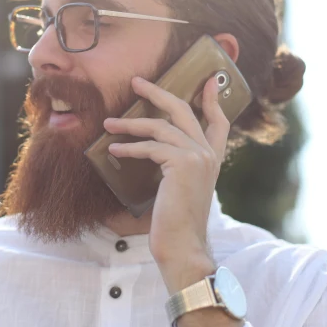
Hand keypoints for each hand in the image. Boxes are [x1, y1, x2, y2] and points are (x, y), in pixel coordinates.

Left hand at [103, 75, 230, 292]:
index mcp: (211, 159)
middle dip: (158, 92)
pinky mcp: (182, 163)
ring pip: (160, 126)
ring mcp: (197, 156)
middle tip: (136, 82)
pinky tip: (114, 149)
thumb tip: (149, 149)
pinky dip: (129, 147)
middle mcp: (207, 154)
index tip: (208, 81)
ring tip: (108, 123)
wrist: (182, 245)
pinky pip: (150, 146)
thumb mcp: (179, 189)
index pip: (219, 122)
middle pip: (184, 110)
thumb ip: (174, 166)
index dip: (213, 100)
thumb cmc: (175, 223)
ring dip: (130, 123)